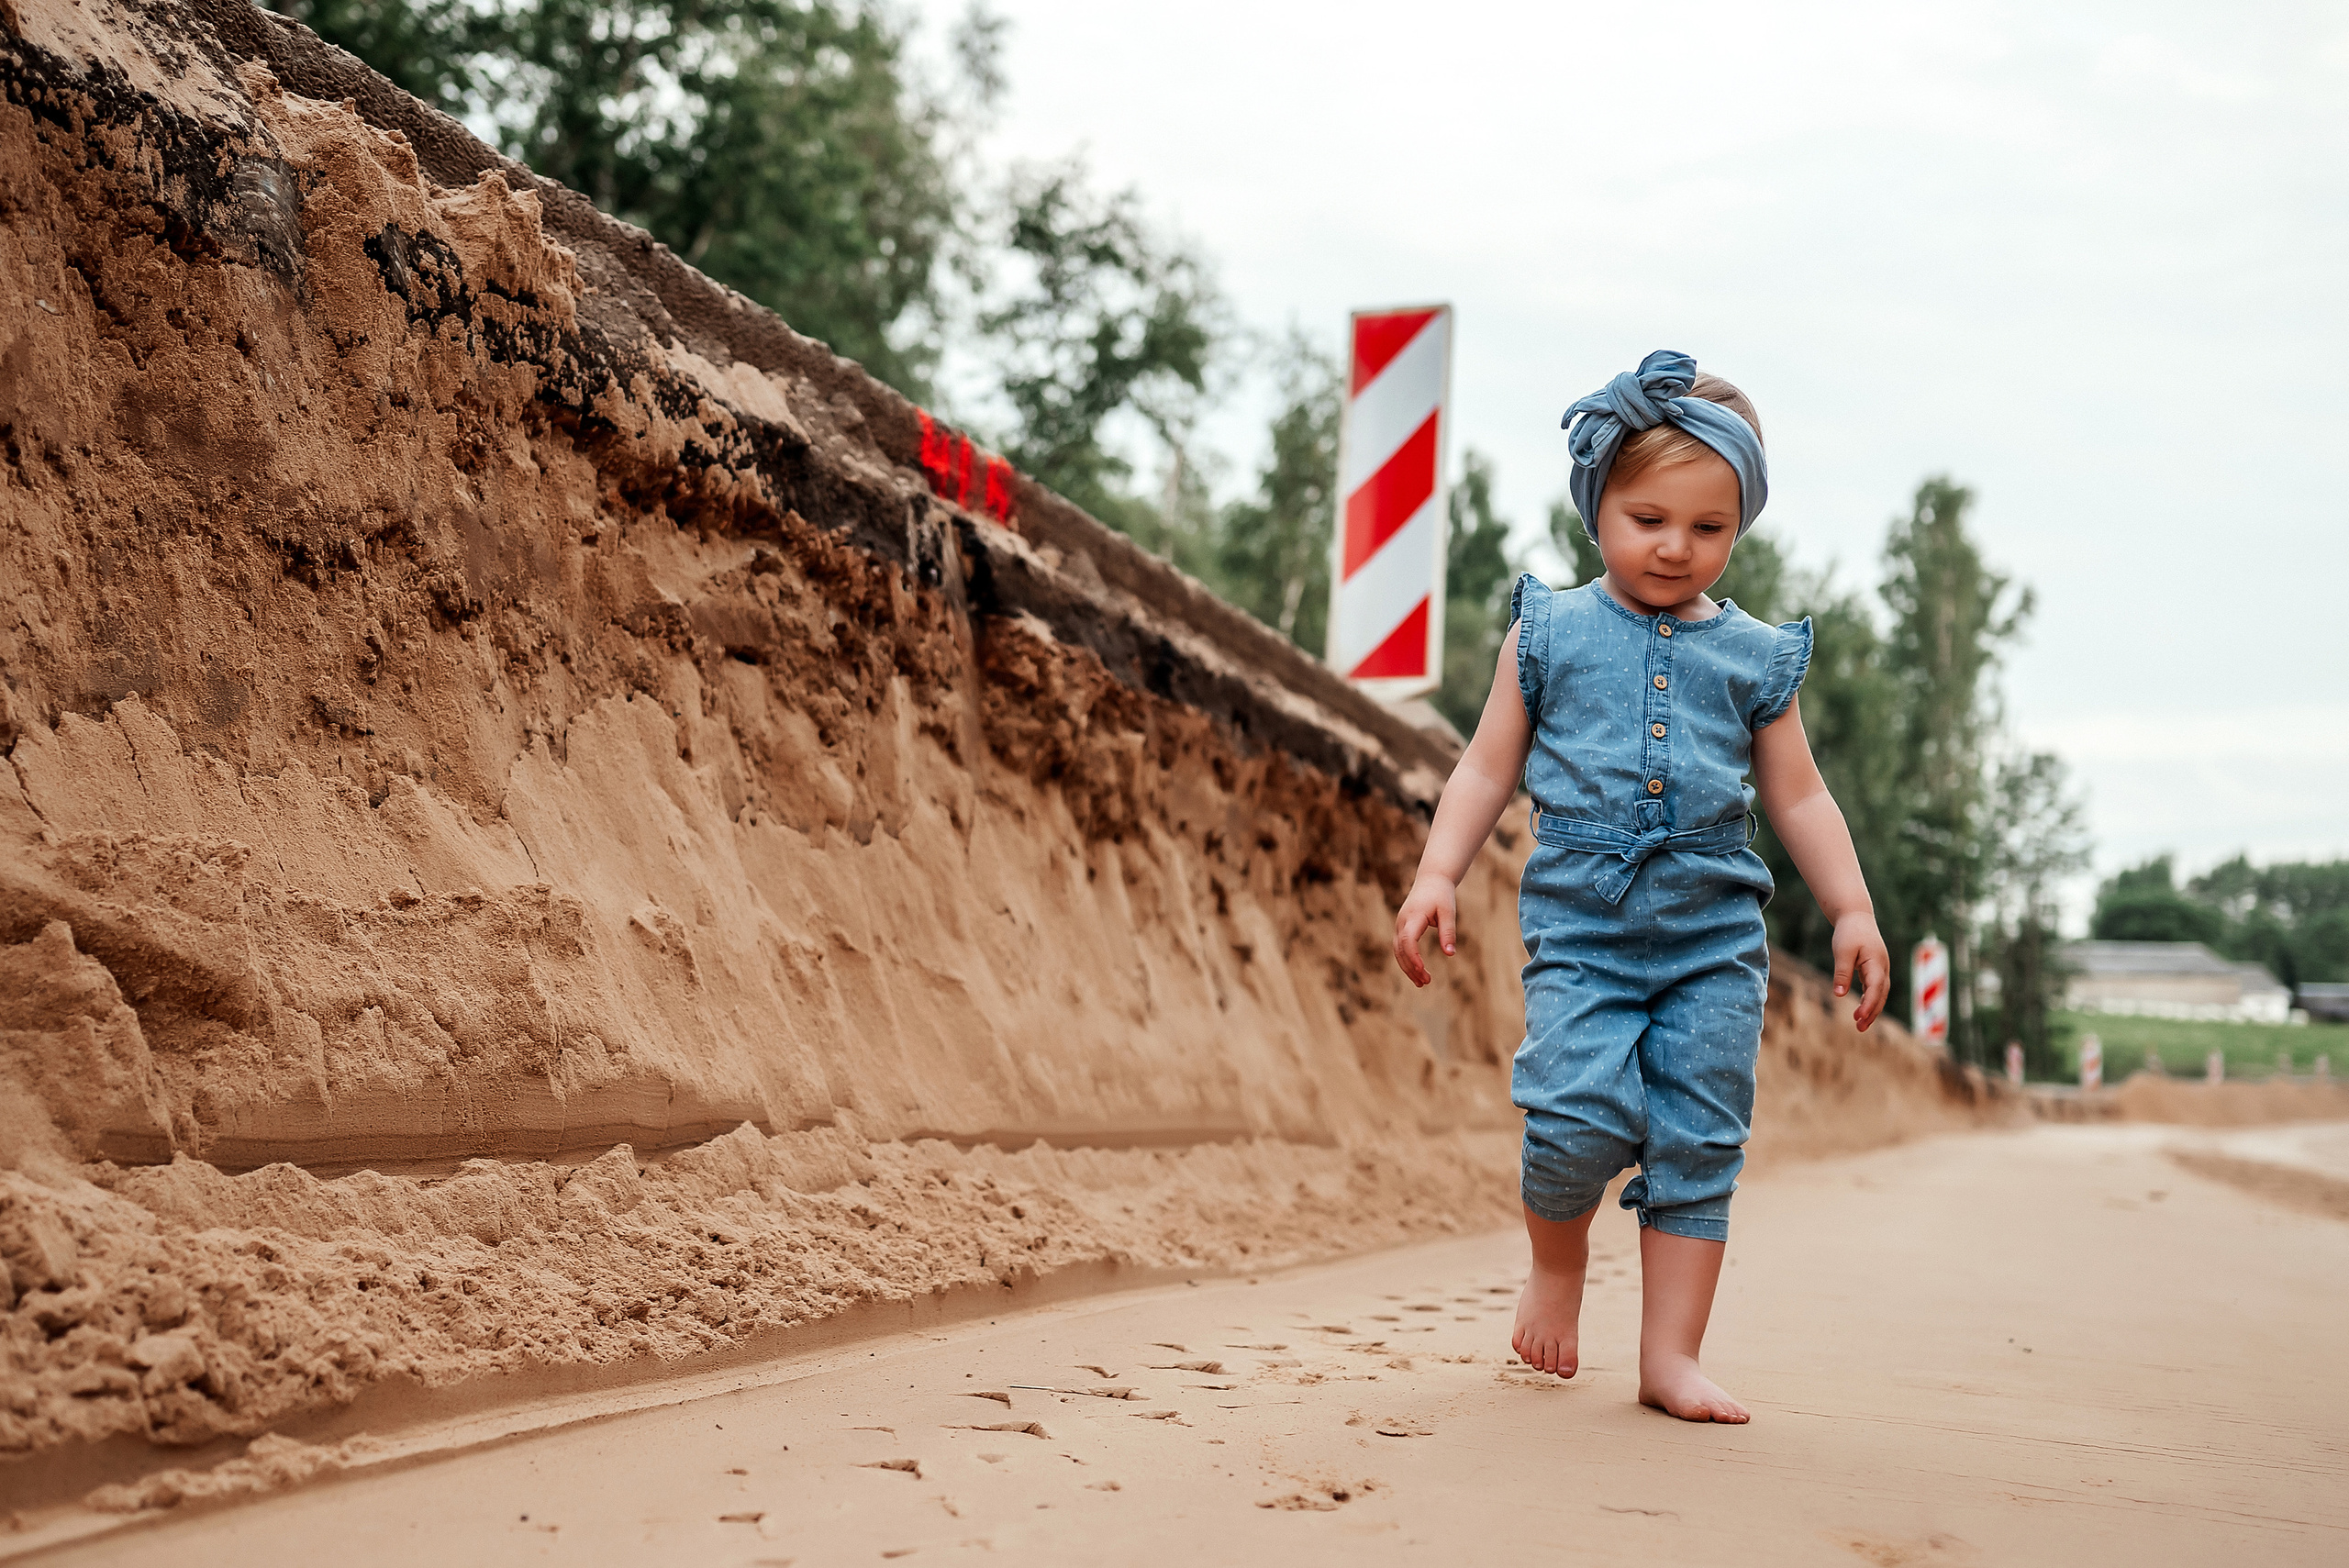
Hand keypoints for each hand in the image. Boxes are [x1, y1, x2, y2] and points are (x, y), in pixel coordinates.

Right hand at [1393, 876, 1458, 988]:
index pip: (1408, 940)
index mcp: (1413, 916)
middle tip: (1426, 982)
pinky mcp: (1401, 928)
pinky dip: (1407, 961)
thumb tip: (1450, 954)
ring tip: (1422, 983)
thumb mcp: (1448, 912)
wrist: (1431, 880)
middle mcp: (1402, 922)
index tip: (1423, 970)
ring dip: (1408, 967)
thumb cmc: (1441, 895)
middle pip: (1400, 949)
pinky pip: (1400, 948)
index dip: (1413, 957)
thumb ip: (1448, 932)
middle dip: (1411, 967)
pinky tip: (1418, 972)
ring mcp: (1399, 925)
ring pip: (1398, 951)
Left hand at [1832, 911, 1890, 1031]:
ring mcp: (1881, 969)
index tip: (1859, 1017)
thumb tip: (1839, 995)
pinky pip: (1875, 989)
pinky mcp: (1875, 969)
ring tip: (1859, 1024)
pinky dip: (1870, 1000)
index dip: (1869, 1004)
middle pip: (1881, 995)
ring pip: (1880, 993)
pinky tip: (1861, 1011)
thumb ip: (1842, 973)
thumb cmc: (1849, 932)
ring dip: (1872, 1009)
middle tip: (1860, 1028)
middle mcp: (1883, 968)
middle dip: (1872, 1012)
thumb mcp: (1842, 951)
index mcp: (1876, 962)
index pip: (1875, 988)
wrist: (1856, 916)